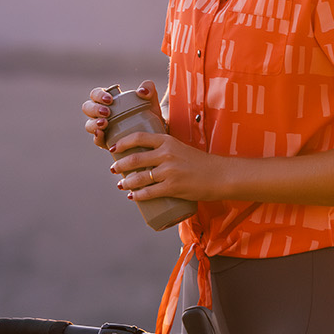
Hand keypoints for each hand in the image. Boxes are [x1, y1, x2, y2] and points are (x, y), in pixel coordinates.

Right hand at [82, 79, 161, 147]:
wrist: (154, 134)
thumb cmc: (149, 113)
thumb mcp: (151, 100)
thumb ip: (148, 88)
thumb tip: (141, 92)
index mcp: (107, 100)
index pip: (95, 94)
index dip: (98, 95)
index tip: (110, 100)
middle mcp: (100, 113)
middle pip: (87, 108)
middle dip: (94, 109)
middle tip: (107, 112)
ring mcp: (101, 128)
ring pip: (89, 124)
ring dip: (93, 123)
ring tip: (104, 123)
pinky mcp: (106, 142)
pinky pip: (97, 140)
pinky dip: (97, 137)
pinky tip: (102, 134)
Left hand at [110, 126, 226, 202]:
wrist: (220, 175)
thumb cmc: (200, 162)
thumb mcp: (180, 147)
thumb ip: (165, 148)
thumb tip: (147, 153)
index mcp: (167, 141)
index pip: (138, 137)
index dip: (123, 143)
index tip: (114, 148)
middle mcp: (166, 154)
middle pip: (134, 159)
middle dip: (119, 165)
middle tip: (114, 169)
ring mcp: (169, 171)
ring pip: (138, 177)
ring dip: (126, 182)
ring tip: (121, 184)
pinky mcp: (173, 187)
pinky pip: (149, 192)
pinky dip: (137, 195)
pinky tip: (132, 196)